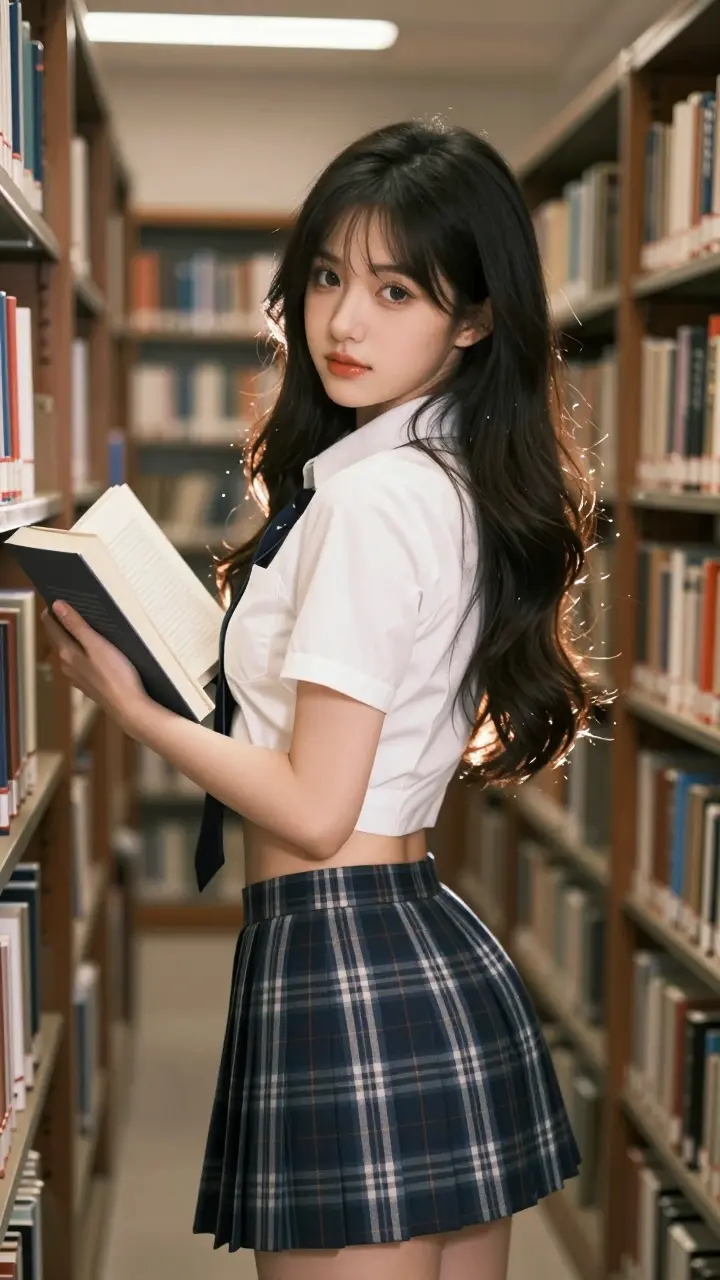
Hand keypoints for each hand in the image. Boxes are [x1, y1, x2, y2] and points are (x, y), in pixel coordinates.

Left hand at [41, 601, 149, 732]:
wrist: (128, 706)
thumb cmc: (115, 674)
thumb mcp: (96, 644)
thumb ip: (76, 625)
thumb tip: (57, 606)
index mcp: (67, 653)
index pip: (52, 628)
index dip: (51, 613)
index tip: (53, 600)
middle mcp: (68, 666)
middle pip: (59, 640)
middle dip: (59, 625)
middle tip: (65, 609)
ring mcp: (78, 677)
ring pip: (69, 653)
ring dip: (70, 639)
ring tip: (78, 627)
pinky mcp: (90, 685)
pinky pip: (80, 663)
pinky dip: (81, 653)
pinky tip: (91, 652)